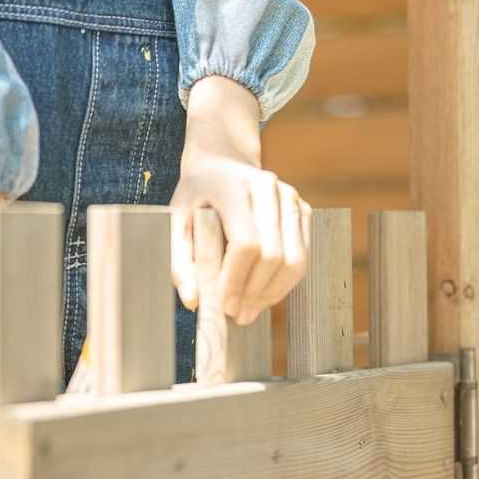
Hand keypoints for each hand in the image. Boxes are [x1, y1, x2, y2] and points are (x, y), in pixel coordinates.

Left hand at [170, 79, 309, 325]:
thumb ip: (179, 259)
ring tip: (250, 311)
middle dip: (254, 292)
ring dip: (272, 293)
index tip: (223, 305)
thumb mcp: (176, 219)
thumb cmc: (196, 194)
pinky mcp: (303, 210)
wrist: (223, 162)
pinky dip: (284, 283)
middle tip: (236, 316)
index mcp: (236, 186)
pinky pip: (302, 256)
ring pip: (294, 259)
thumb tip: (193, 301)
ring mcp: (291, 198)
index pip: (246, 242)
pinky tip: (264, 295)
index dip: (236, 279)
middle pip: (273, 254)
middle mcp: (270, 188)